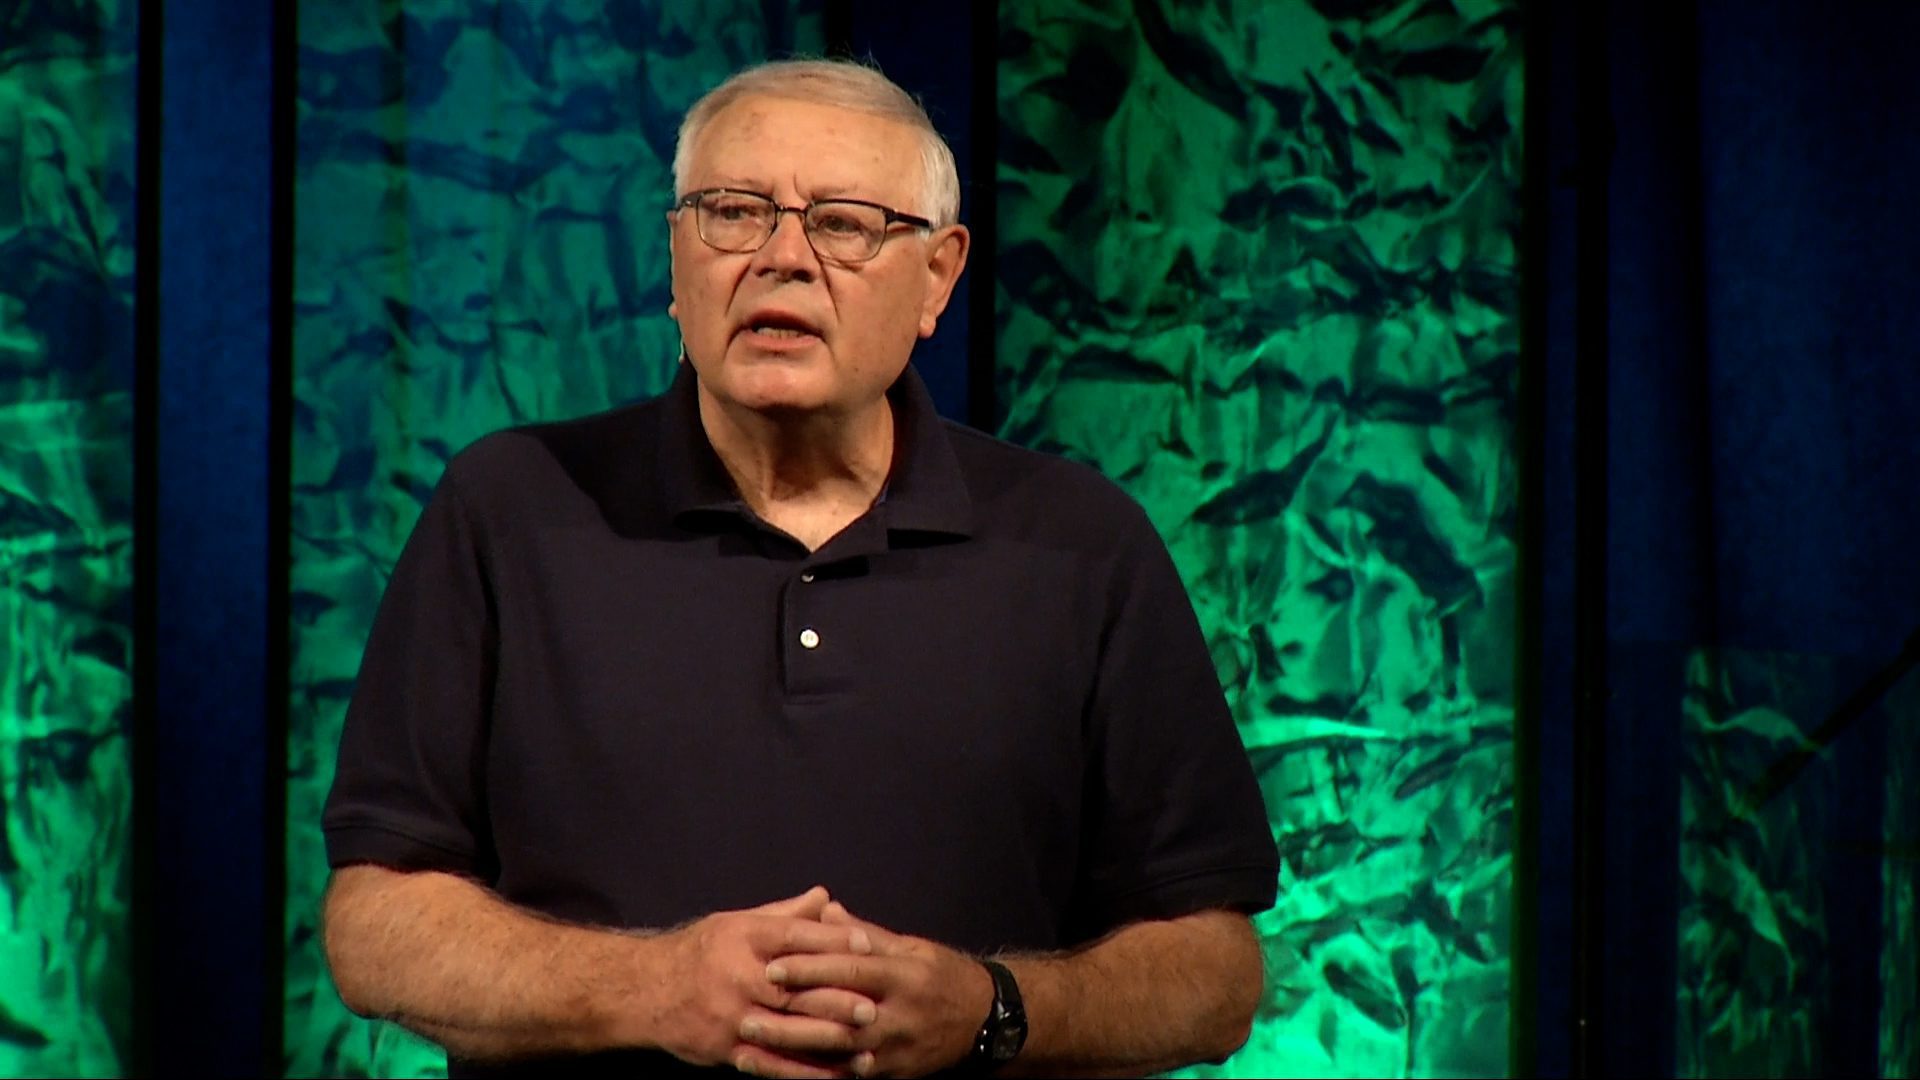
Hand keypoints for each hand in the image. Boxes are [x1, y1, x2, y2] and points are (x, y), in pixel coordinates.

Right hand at [644, 886, 878, 1077]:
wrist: (644, 991)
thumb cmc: (700, 952)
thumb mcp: (737, 923)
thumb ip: (784, 915)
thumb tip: (825, 897)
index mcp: (743, 937)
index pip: (794, 936)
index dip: (832, 940)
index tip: (867, 945)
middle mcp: (738, 976)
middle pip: (794, 989)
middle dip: (835, 1001)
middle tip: (872, 1008)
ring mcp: (732, 1017)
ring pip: (787, 1032)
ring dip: (828, 1043)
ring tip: (866, 1049)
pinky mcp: (727, 1049)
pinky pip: (772, 1066)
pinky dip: (806, 1074)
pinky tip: (835, 1077)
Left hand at [742, 901, 993, 1077]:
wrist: (986, 1022)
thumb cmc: (943, 976)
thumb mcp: (912, 947)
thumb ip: (865, 933)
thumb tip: (823, 909)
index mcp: (903, 974)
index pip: (851, 969)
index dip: (811, 968)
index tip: (771, 966)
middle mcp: (899, 1014)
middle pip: (837, 1017)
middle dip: (791, 1017)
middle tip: (746, 1012)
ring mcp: (896, 1049)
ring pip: (837, 1054)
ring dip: (792, 1053)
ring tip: (751, 1048)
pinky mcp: (893, 1074)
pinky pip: (847, 1077)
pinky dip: (812, 1077)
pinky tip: (780, 1074)